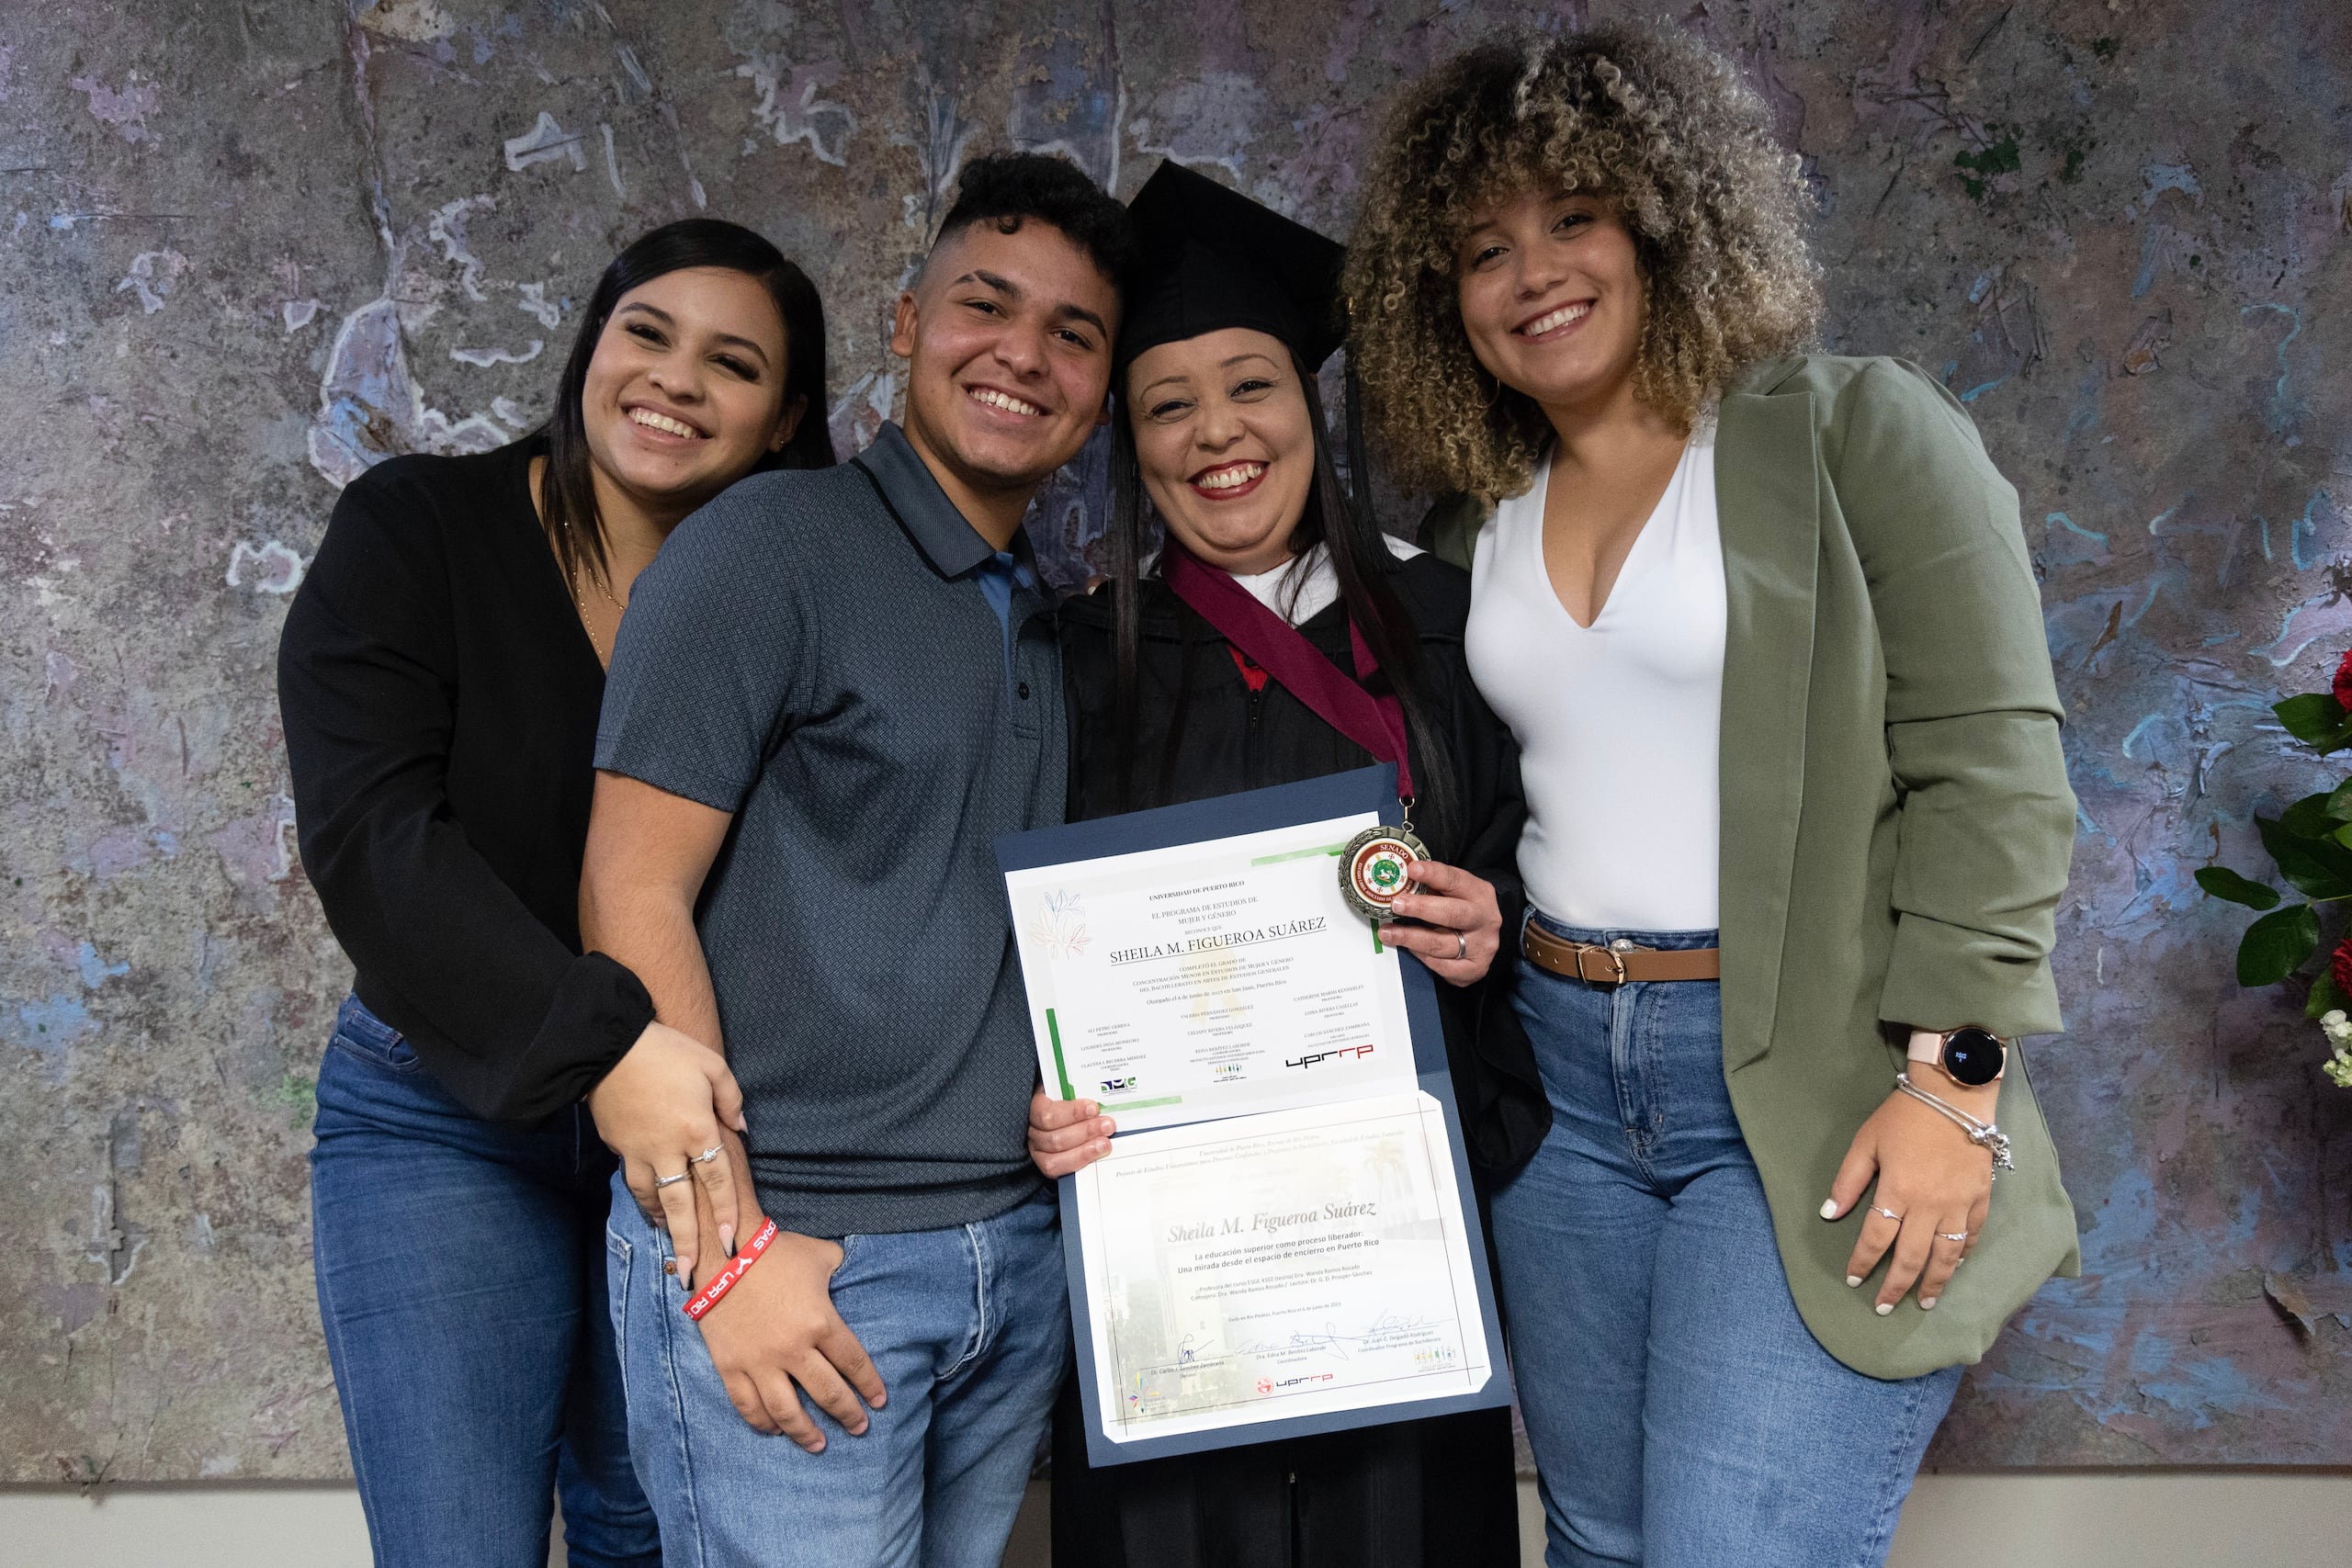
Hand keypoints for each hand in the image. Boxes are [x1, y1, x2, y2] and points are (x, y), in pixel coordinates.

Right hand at [588, 1020, 746, 1287]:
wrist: (606, 1047)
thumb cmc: (666, 1051)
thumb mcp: (711, 1065)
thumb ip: (731, 1100)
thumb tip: (741, 1130)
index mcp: (695, 1129)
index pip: (717, 1180)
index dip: (725, 1212)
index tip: (731, 1241)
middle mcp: (667, 1149)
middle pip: (681, 1205)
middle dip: (687, 1243)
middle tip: (688, 1274)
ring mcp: (638, 1151)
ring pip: (652, 1199)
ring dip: (663, 1223)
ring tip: (671, 1244)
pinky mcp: (618, 1146)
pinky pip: (634, 1180)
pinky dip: (643, 1198)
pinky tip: (649, 1206)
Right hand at [686, 1179, 885, 1450]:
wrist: (723, 1252)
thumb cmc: (776, 1252)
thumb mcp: (820, 1255)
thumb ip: (840, 1270)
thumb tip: (852, 1273)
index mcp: (821, 1322)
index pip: (854, 1363)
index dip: (870, 1386)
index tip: (879, 1402)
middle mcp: (794, 1349)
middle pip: (828, 1393)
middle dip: (848, 1415)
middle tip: (859, 1428)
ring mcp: (760, 1362)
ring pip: (788, 1411)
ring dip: (806, 1433)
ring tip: (820, 1445)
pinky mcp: (731, 1367)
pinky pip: (748, 1406)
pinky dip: (763, 1423)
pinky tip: (775, 1432)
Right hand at [1028, 1088, 1114, 1177]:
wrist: (1063, 1111)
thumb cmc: (1067, 1097)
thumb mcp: (1069, 1088)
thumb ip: (1079, 1090)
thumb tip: (1100, 1093)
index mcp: (1035, 1106)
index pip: (1047, 1113)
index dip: (1072, 1112)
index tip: (1094, 1108)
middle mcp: (1032, 1130)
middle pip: (1054, 1138)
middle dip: (1085, 1132)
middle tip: (1107, 1125)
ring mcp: (1037, 1149)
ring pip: (1055, 1157)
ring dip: (1085, 1150)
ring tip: (1105, 1143)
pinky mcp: (1046, 1163)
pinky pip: (1059, 1169)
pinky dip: (1079, 1162)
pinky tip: (1095, 1154)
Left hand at [1382, 860, 1502, 985]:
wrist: (1485, 934)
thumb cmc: (1463, 909)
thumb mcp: (1455, 892)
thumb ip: (1433, 887)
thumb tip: (1399, 881)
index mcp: (1479, 893)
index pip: (1455, 881)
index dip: (1432, 874)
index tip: (1411, 870)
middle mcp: (1485, 919)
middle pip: (1452, 914)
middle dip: (1421, 908)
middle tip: (1396, 905)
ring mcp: (1482, 946)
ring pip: (1442, 944)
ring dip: (1410, 938)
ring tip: (1388, 933)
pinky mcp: (1475, 969)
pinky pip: (1444, 967)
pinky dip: (1423, 958)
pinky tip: (1409, 949)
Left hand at [1821, 1067, 1999, 1313]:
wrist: (1954, 1094)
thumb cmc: (1904, 1116)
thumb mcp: (1866, 1142)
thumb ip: (1848, 1181)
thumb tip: (1830, 1214)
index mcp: (1897, 1191)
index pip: (1876, 1239)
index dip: (1863, 1263)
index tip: (1854, 1281)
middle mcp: (1929, 1205)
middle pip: (1912, 1257)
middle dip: (1897, 1286)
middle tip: (1885, 1308)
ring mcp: (1959, 1204)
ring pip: (1946, 1255)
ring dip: (1934, 1283)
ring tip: (1925, 1302)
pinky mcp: (1980, 1198)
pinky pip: (1971, 1235)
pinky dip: (1963, 1255)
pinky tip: (1953, 1267)